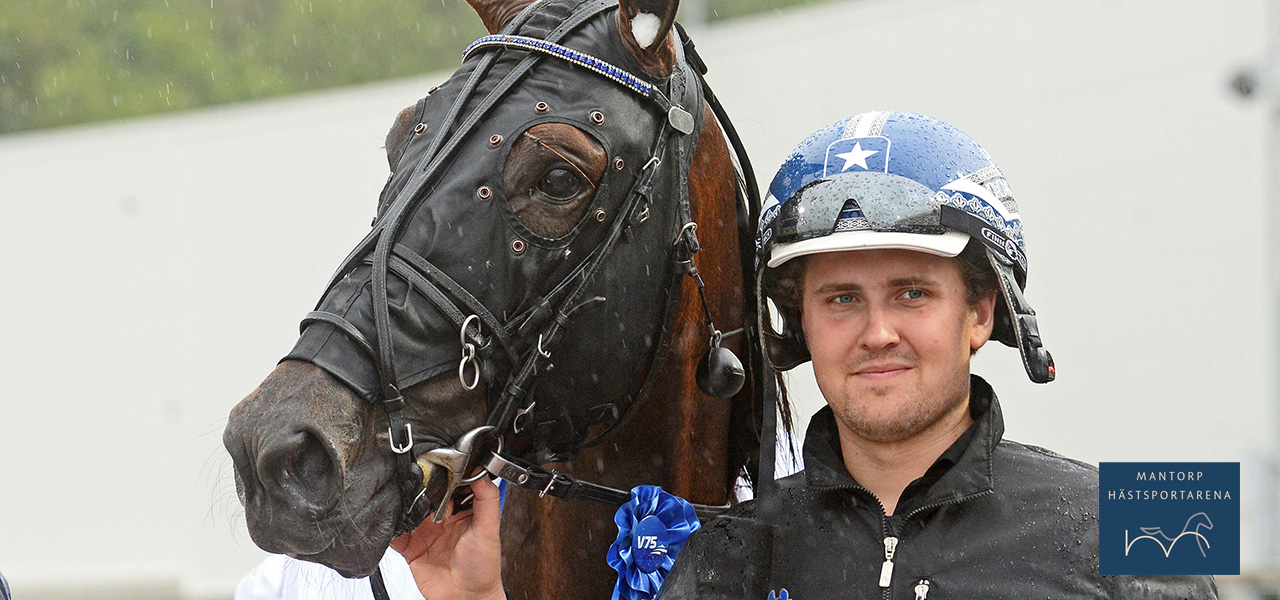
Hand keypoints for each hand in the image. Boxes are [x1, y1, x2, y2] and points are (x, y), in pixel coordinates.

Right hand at [390, 477, 504, 599]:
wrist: (467, 599)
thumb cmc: (483, 568)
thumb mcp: (489, 529)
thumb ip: (487, 500)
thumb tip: (483, 473)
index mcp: (460, 512)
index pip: (448, 487)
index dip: (442, 476)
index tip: (434, 465)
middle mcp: (441, 520)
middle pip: (424, 497)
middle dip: (417, 489)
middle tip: (412, 484)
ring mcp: (425, 533)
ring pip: (407, 512)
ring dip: (401, 506)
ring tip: (399, 500)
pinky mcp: (411, 549)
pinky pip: (395, 535)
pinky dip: (389, 528)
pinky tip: (389, 521)